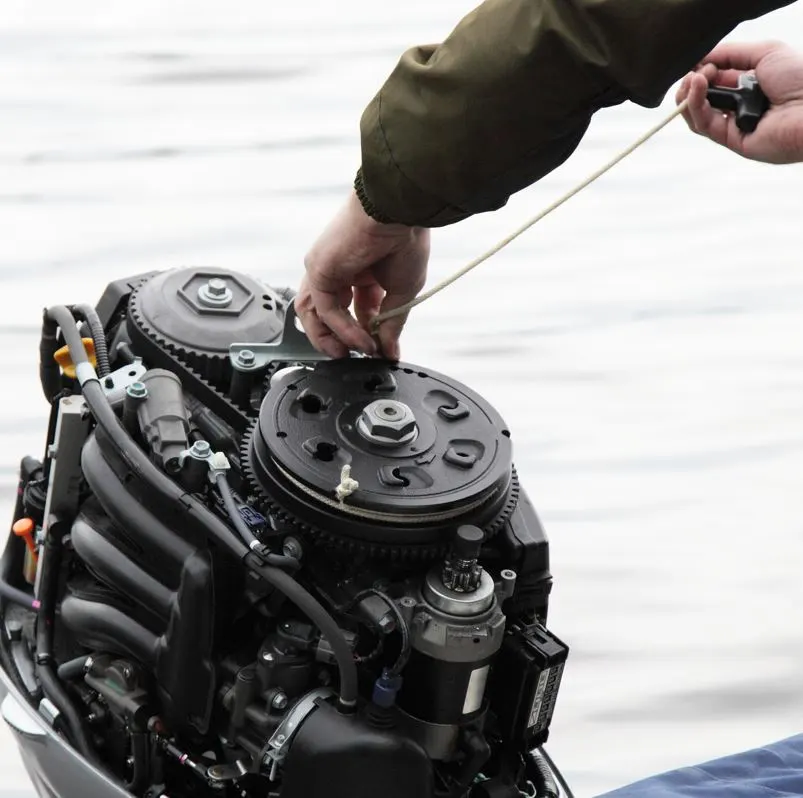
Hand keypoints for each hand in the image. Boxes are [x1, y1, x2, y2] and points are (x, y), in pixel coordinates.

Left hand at [296, 189, 429, 360]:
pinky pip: (324, 308)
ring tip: (350, 354)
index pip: (356, 310)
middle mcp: (341, 270)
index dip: (368, 334)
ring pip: (315, 314)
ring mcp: (326, 268)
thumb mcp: (404, 291)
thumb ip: (391, 323)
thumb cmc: (406, 239)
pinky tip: (361, 338)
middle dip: (340, 340)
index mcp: (363, 271)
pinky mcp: (318, 268)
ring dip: (331, 339)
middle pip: (327, 314)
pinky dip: (342, 328)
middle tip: (357, 356)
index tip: (382, 350)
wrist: (399, 212)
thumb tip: (389, 350)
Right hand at [675, 40, 802, 162]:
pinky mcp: (731, 140)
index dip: (703, 69)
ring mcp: (735, 125)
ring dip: (689, 95)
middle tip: (696, 72)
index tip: (700, 61)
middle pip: (703, 97)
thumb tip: (700, 58)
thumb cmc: (799, 78)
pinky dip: (695, 105)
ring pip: (698, 114)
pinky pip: (704, 124)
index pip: (716, 78)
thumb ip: (731, 53)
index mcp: (751, 85)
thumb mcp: (765, 52)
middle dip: (693, 82)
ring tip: (692, 79)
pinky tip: (697, 86)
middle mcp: (741, 106)